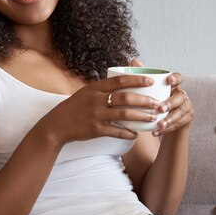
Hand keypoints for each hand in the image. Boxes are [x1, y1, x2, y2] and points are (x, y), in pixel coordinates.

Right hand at [38, 72, 161, 143]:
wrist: (57, 125)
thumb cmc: (74, 107)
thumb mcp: (86, 92)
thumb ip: (103, 88)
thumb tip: (122, 82)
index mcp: (95, 88)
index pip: (120, 80)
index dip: (137, 80)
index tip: (151, 82)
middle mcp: (96, 100)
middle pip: (126, 98)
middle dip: (144, 101)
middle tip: (158, 103)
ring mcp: (96, 115)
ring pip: (124, 114)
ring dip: (141, 116)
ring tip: (153, 118)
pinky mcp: (96, 130)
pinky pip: (116, 131)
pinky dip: (128, 133)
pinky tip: (136, 134)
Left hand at [129, 59, 193, 136]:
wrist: (164, 122)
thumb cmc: (155, 103)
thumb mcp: (149, 91)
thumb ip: (142, 77)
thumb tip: (133, 60)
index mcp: (174, 86)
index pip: (179, 77)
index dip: (175, 78)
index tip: (168, 81)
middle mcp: (182, 94)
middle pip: (180, 96)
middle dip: (170, 102)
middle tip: (160, 108)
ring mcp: (187, 107)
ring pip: (181, 112)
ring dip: (170, 119)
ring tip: (159, 125)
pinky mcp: (187, 119)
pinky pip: (179, 124)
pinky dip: (167, 129)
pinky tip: (156, 132)